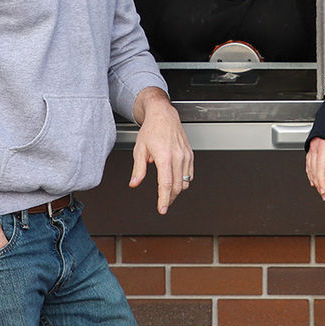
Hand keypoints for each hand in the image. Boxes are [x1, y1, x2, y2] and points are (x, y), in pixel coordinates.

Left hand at [130, 87, 193, 213]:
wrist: (164, 116)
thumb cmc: (152, 130)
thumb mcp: (140, 149)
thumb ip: (138, 169)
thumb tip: (134, 183)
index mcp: (164, 157)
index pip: (166, 184)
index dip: (164, 200)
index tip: (162, 209)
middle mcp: (177, 157)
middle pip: (177, 186)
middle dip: (170, 198)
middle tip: (163, 203)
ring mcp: (185, 156)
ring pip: (185, 182)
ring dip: (177, 190)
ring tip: (168, 192)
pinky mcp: (190, 154)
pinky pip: (189, 174)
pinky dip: (183, 181)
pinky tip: (175, 180)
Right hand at [305, 123, 324, 200]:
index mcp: (324, 144)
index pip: (321, 167)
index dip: (322, 181)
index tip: (324, 191)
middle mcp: (315, 145)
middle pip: (314, 169)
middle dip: (318, 184)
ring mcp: (312, 145)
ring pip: (309, 166)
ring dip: (314, 179)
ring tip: (320, 190)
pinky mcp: (312, 145)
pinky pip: (308, 161)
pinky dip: (310, 172)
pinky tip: (312, 178)